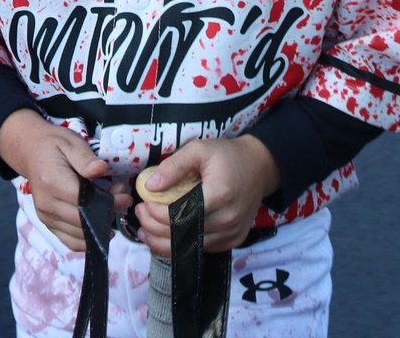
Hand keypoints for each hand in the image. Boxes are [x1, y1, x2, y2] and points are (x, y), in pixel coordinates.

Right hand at [0, 110, 131, 250]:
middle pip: (83, 220)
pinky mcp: (47, 223)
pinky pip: (69, 240)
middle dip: (108, 212)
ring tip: (113, 206)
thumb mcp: (71, 142)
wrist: (30, 151)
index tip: (124, 194)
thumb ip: (86, 158)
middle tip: (123, 198)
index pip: (85, 202)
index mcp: (52, 182)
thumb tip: (101, 169)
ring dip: (100, 225)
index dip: (108, 202)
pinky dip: (87, 237)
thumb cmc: (53, 145)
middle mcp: (46, 204)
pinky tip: (101, 226)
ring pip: (78, 234)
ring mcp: (45, 216)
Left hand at [133, 135, 279, 254]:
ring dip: (163, 241)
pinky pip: (202, 249)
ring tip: (145, 229)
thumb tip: (149, 186)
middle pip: (183, 234)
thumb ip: (174, 166)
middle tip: (139, 215)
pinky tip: (166, 235)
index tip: (142, 203)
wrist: (260, 167)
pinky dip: (181, 245)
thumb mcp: (200, 149)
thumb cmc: (228, 155)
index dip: (156, 213)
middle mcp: (228, 220)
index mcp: (219, 195)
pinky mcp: (234, 240)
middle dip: (154, 228)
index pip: (180, 214)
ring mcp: (232, 234)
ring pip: (190, 247)